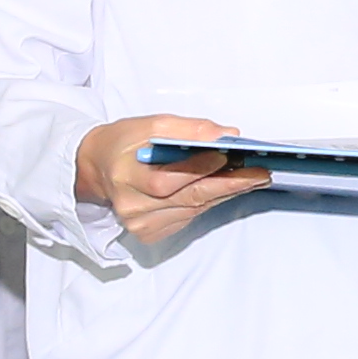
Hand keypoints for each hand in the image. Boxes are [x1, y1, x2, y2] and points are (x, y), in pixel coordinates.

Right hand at [76, 113, 265, 240]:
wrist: (98, 168)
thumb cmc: (124, 143)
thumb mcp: (150, 124)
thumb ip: (189, 129)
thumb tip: (226, 135)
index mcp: (124, 175)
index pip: (168, 179)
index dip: (202, 167)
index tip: (230, 154)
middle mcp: (131, 205)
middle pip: (188, 198)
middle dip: (229, 184)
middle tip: (259, 174)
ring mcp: (140, 224)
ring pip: (194, 209)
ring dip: (225, 193)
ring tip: (251, 177)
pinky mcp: (150, 233)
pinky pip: (189, 217)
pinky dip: (209, 201)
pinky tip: (225, 189)